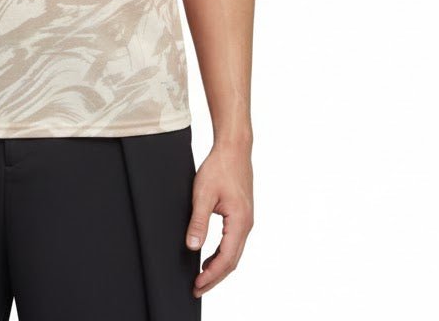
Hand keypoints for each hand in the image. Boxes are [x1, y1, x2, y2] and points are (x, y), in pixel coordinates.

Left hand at [184, 142, 253, 297]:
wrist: (234, 149)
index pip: (226, 259)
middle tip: (197, 289)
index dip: (211, 275)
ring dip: (218, 267)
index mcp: (239, 222)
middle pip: (232, 261)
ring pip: (234, 253)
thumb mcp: (203, 194)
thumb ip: (198, 221)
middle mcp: (246, 225)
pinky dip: (222, 254)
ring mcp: (246, 220)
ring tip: (202, 277)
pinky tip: (210, 257)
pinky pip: (233, 242)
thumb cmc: (219, 167)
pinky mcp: (242, 215)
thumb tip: (192, 246)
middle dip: (215, 277)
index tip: (197, 285)